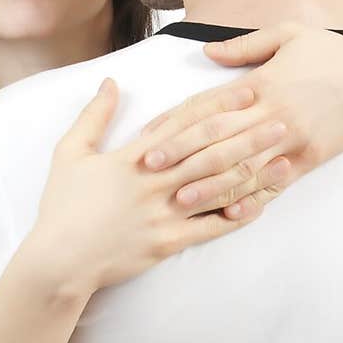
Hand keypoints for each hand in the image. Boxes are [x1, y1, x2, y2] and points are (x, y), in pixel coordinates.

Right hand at [31, 77, 292, 294]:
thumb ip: (94, 116)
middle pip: (209, 151)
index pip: (183, 122)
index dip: (218, 105)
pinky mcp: (167, 241)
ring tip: (284, 159)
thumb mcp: (70, 153)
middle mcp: (154, 180)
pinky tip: (260, 206)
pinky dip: (235, 217)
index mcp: (133, 155)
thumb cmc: (62, 206)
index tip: (247, 91)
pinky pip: (208, 228)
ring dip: (253, 172)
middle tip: (281, 120)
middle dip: (248, 134)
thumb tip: (111, 82)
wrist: (59, 260)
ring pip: (216, 188)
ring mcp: (163, 213)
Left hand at [139, 20, 342, 216]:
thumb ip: (244, 46)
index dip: (176, 121)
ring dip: (210, 185)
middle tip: (148, 170)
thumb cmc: (334, 51)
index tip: (148, 134)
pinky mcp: (312, 157)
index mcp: (261, 82)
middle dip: (181, 155)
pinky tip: (233, 212)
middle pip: (218, 138)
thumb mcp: (288, 35)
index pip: (209, 104)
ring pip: (244, 166)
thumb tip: (206, 51)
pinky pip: (278, 182)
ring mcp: (293, 139)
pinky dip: (255, 198)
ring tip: (180, 199)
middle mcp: (273, 113)